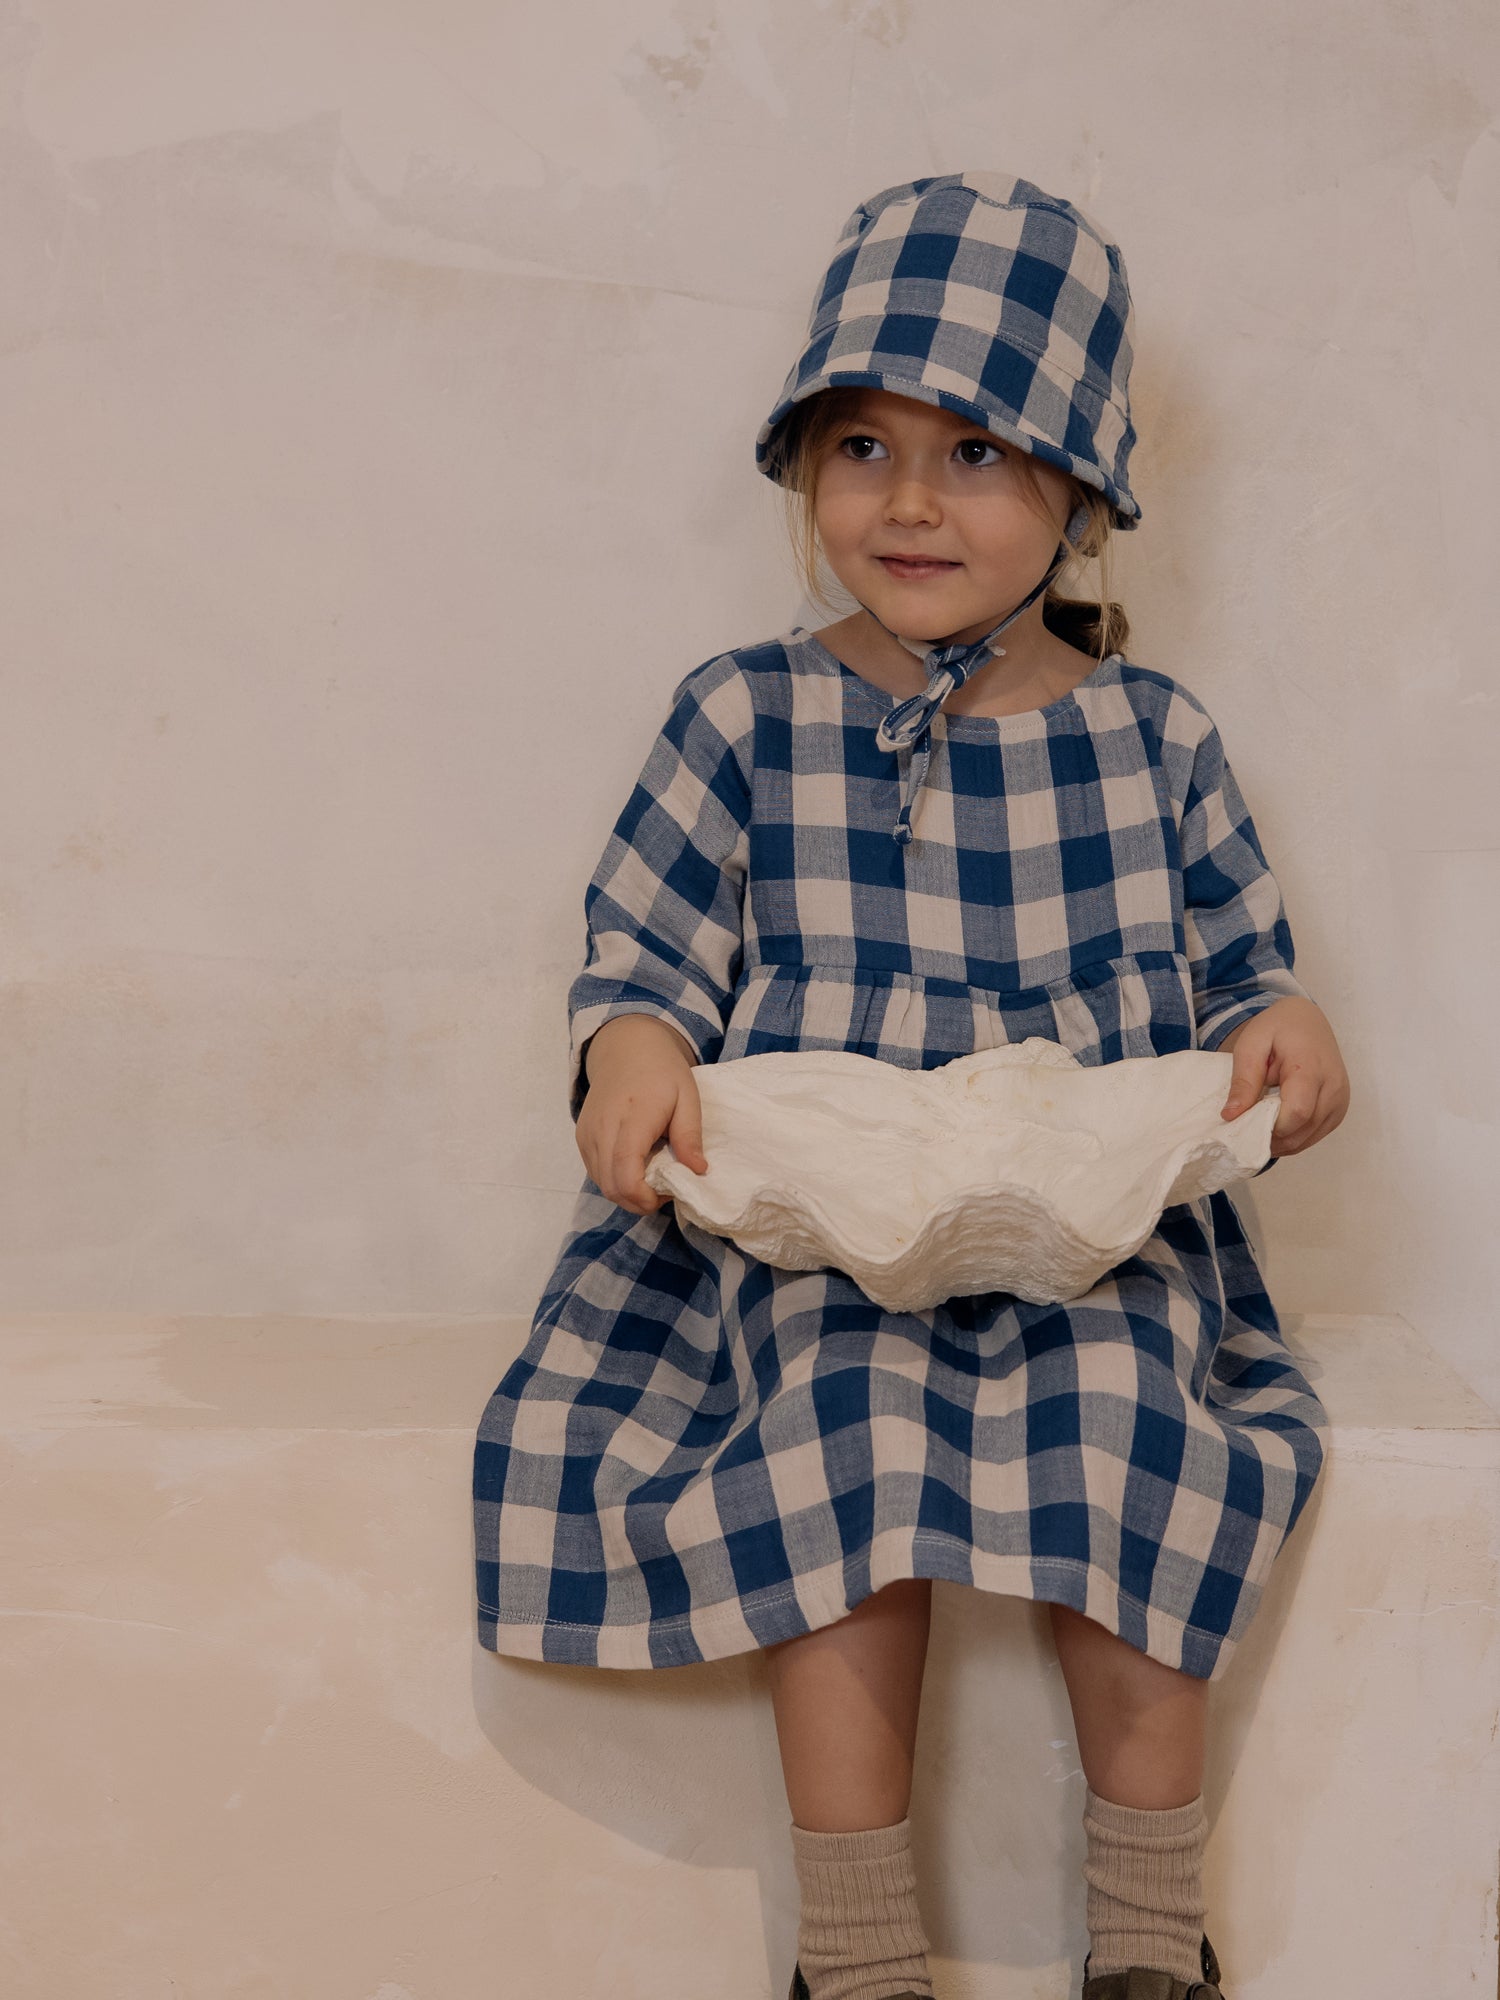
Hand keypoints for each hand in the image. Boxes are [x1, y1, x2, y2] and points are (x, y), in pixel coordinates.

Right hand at [576, 1015, 710, 1214]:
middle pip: (611, 1187)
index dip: (644, 1197)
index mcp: (632, 1118)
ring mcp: (588, 1134)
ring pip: (602, 1184)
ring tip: (652, 1178)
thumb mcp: (688, 1097)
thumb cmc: (662, 1072)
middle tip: (665, 1190)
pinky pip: (596, 1172)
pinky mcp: (582, 1137)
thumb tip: (697, 1171)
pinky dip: (615, 1180)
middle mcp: (602, 1129)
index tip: (668, 1194)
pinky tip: (635, 1168)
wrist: (626, 1048)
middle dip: (639, 1201)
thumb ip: (690, 1135)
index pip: (626, 1173)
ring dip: (627, 1193)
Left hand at [1216, 996, 1349, 1156]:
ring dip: (1280, 1140)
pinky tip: (1275, 1123)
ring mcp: (1340, 1101)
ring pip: (1307, 1139)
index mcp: (1312, 1067)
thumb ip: (1243, 1081)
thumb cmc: (1278, 1028)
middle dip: (1270, 1136)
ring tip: (1259, 1121)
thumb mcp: (1251, 1045)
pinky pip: (1314, 1136)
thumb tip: (1231, 1116)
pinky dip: (1292, 1137)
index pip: (1297, 1113)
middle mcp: (1333, 1087)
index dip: (1269, 1126)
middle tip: (1246, 1124)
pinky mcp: (1339, 1110)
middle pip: (1301, 1131)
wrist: (1307, 1020)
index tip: (1244, 1121)